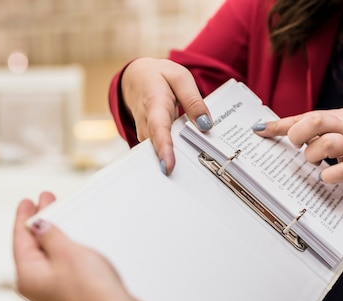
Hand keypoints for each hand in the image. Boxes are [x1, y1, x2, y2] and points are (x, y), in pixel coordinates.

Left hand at [13, 193, 163, 300]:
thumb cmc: (93, 293)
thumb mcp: (67, 252)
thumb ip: (50, 236)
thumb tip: (39, 226)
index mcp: (28, 277)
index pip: (20, 239)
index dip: (24, 217)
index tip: (27, 203)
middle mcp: (37, 287)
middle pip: (32, 249)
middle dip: (39, 225)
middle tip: (43, 204)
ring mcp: (55, 293)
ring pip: (48, 258)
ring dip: (53, 238)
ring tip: (59, 221)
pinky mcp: (73, 295)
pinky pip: (62, 267)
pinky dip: (65, 252)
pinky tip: (73, 245)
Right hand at [121, 58, 212, 174]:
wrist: (136, 77)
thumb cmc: (160, 77)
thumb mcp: (180, 78)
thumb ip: (194, 101)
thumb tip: (206, 125)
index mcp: (154, 103)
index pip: (158, 129)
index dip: (164, 149)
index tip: (168, 166)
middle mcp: (146, 123)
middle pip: (158, 148)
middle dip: (173, 163)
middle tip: (193, 181)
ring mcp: (145, 134)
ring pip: (159, 153)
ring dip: (176, 162)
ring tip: (194, 176)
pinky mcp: (148, 140)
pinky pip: (160, 151)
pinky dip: (174, 156)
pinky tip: (188, 164)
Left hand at [254, 109, 342, 210]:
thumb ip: (319, 132)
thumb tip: (287, 133)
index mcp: (341, 118)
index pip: (306, 115)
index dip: (281, 124)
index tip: (260, 129)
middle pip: (317, 120)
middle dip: (298, 134)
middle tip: (296, 147)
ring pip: (329, 142)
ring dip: (313, 154)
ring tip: (314, 163)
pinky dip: (331, 174)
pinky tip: (327, 177)